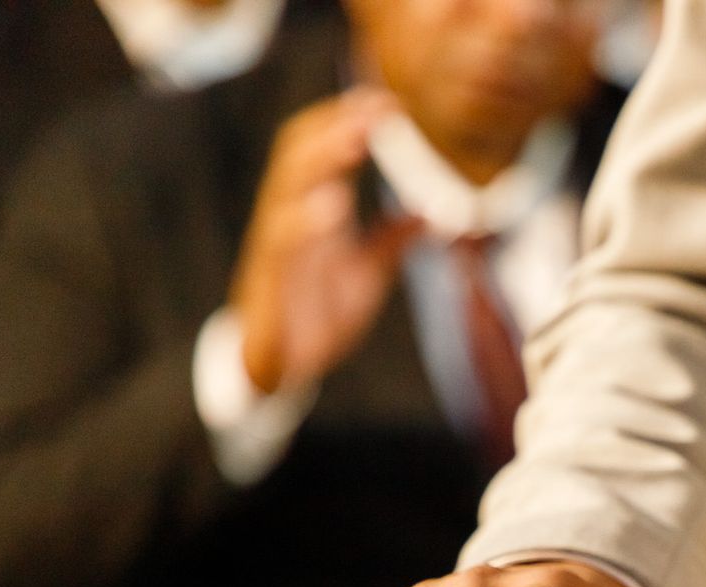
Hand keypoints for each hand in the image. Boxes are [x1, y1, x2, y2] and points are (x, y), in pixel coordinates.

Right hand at [230, 88, 420, 394]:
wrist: (282, 364)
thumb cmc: (318, 311)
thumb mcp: (367, 271)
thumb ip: (394, 238)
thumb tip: (434, 212)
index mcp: (313, 210)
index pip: (322, 149)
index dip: (349, 122)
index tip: (388, 102)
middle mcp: (291, 217)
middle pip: (300, 152)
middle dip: (335, 125)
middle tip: (375, 107)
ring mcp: (278, 245)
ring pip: (288, 187)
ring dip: (322, 160)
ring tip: (355, 139)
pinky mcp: (271, 278)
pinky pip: (283, 242)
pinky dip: (307, 221)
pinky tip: (334, 206)